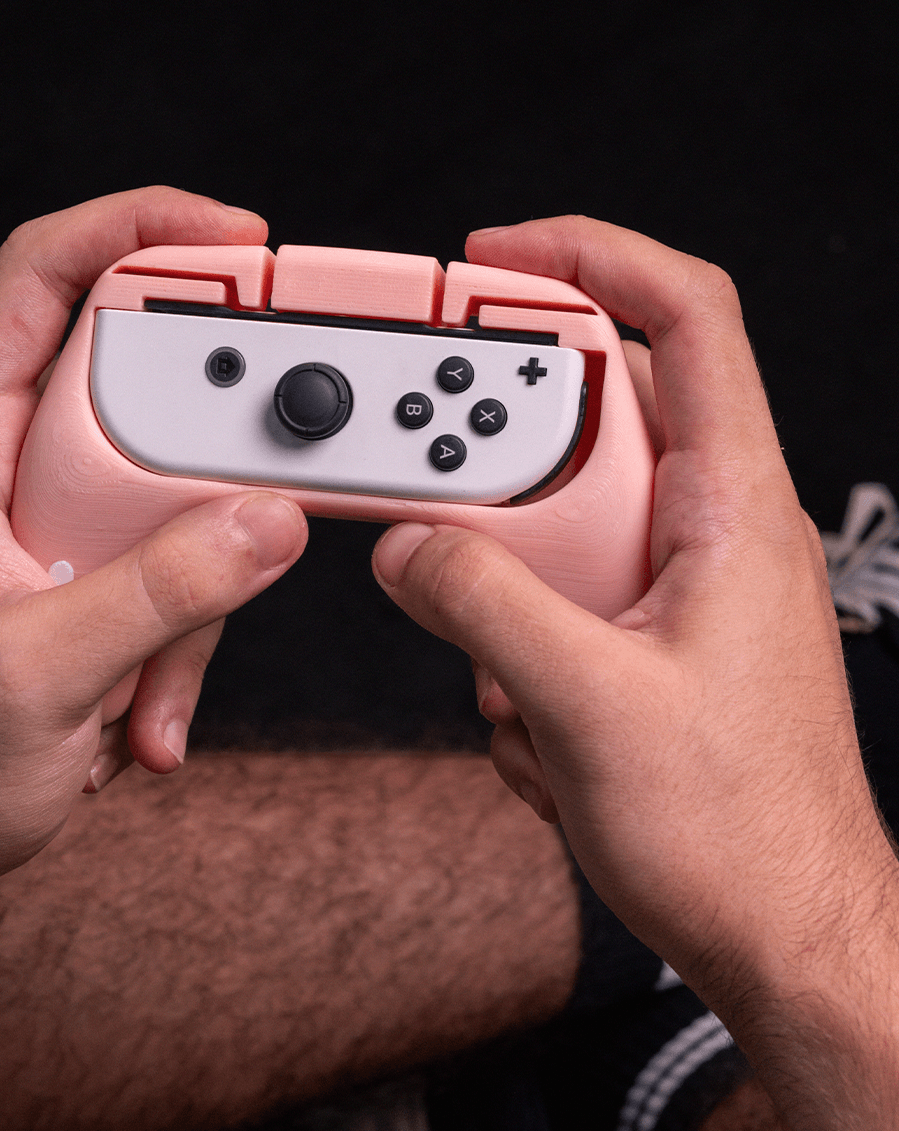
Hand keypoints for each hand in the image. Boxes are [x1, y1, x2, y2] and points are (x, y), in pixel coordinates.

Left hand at [0, 188, 306, 943]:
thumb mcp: (39, 675)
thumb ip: (162, 593)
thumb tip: (267, 520)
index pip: (41, 271)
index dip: (140, 225)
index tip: (240, 239)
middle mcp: (14, 451)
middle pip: (144, 364)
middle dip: (215, 427)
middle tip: (270, 470)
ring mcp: (67, 506)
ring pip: (186, 471)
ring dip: (204, 572)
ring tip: (152, 678)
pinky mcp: (107, 557)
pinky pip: (190, 549)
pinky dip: (194, 627)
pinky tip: (147, 708)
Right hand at [372, 216, 898, 1123]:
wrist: (787, 941)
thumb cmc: (745, 836)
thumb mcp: (590, 709)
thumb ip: (484, 607)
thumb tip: (410, 546)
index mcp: (733, 507)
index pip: (686, 318)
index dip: (593, 256)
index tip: (497, 255)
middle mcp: (709, 526)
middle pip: (590, 416)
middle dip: (504, 466)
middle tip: (446, 510)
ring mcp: (673, 583)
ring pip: (556, 519)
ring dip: (505, 586)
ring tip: (516, 678)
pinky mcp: (642, 635)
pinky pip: (553, 596)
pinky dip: (520, 651)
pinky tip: (546, 734)